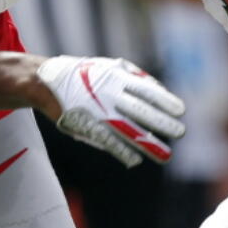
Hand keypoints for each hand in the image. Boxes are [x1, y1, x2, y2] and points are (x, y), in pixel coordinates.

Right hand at [36, 55, 184, 167]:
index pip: (146, 90)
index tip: (181, 111)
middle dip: (162, 123)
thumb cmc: (84, 75)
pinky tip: (135, 160)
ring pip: (127, 131)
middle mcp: (109, 94)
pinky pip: (107, 142)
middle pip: (141, 111)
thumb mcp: (109, 67)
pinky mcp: (86, 126)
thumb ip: (134, 76)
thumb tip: (159, 89)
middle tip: (181, 133)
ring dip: (148, 144)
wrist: (46, 82)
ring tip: (166, 155)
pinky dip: (122, 152)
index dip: (164, 100)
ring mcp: (97, 112)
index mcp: (116, 78)